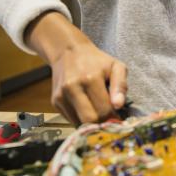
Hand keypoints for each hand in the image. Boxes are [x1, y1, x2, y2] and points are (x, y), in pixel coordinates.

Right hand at [25, 11, 126, 125]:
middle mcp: (72, 88)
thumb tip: (119, 105)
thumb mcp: (116, 66)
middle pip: (89, 120)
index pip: (103, 110)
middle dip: (102, 122)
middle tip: (110, 117)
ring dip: (91, 122)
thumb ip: (121, 85)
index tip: (119, 117)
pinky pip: (70, 119)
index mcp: (90, 79)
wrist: (69, 52)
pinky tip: (86, 107)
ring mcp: (61, 96)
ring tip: (98, 110)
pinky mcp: (54, 101)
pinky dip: (81, 118)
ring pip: (79, 123)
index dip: (113, 117)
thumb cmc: (97, 61)